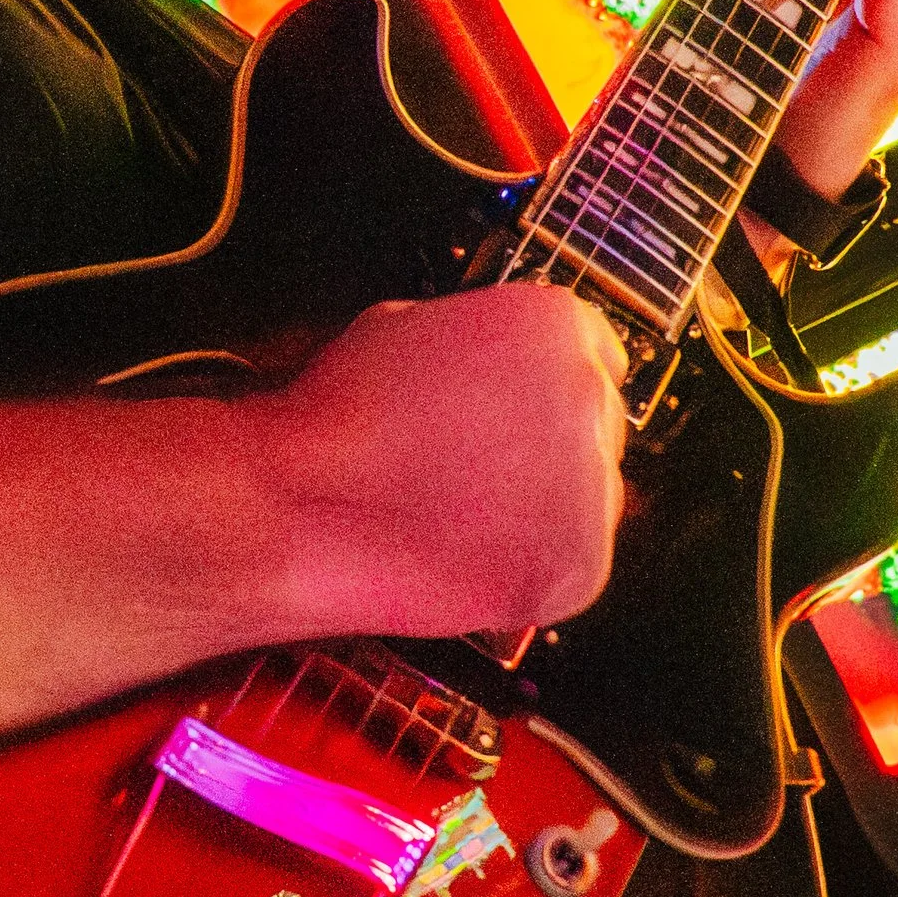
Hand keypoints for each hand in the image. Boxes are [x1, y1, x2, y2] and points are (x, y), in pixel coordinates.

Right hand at [268, 288, 625, 638]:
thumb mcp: (408, 328)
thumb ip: (479, 340)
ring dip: (544, 512)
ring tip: (457, 515)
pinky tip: (468, 554)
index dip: (551, 392)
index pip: (598, 356)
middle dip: (550, 451)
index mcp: (552, 324)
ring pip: (591, 501)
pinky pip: (573, 569)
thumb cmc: (336, 422)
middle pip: (598, 427)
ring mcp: (590, 484)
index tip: (529, 419)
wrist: (299, 509)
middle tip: (479, 473)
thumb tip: (502, 367)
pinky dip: (531, 572)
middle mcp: (584, 394)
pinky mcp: (578, 566)